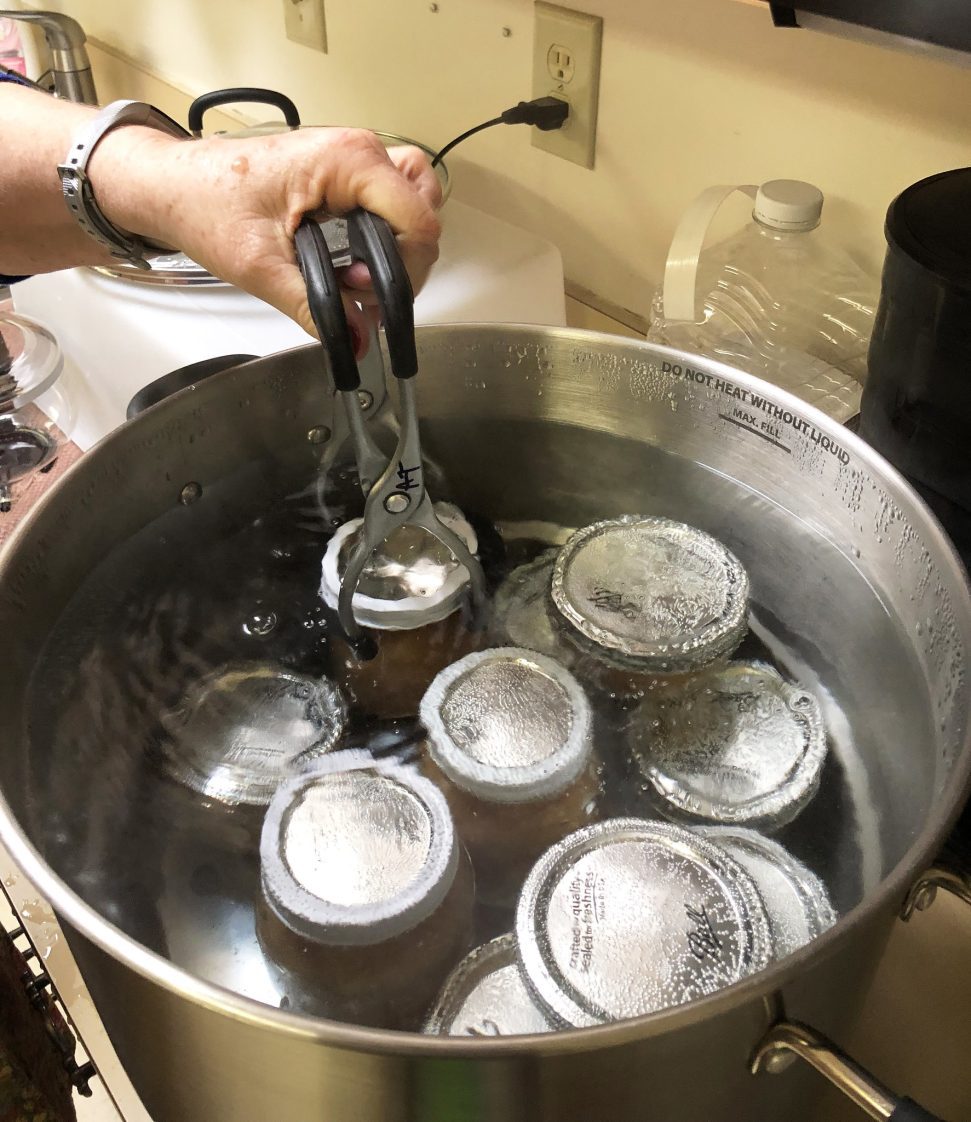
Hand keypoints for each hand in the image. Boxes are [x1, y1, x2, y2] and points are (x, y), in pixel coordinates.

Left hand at [102, 127, 442, 351]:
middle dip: (403, 265)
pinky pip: (391, 203)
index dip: (405, 271)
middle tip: (362, 293)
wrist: (173, 185)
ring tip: (363, 279)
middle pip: (423, 214)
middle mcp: (357, 152)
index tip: (372, 297)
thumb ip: (314, 308)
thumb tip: (357, 341)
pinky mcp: (344, 175)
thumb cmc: (205, 204)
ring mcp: (353, 160)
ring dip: (400, 249)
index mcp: (345, 162)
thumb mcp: (260, 267)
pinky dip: (386, 236)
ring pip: (415, 205)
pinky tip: (357, 262)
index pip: (418, 222)